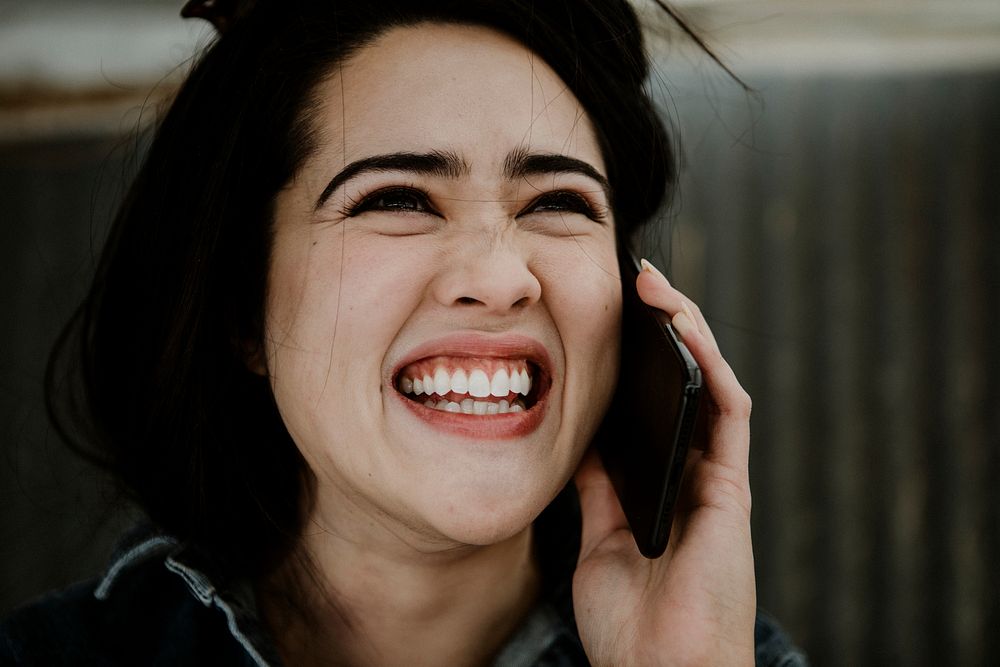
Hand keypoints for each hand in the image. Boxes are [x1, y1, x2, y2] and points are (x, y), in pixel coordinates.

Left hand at [572, 259, 755, 665]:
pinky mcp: (733, 487)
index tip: (604, 316)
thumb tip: (579, 440)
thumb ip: (598, 487)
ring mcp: (718, 477)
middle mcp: (695, 472)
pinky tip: (684, 327)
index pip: (653, 405)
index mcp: (663, 484)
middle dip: (665, 329)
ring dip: (689, 330)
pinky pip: (730, 412)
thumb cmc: (630, 619)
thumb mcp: (599, 538)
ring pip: (710, 385)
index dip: (635, 358)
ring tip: (656, 286)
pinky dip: (710, 364)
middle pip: (684, 385)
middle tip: (633, 283)